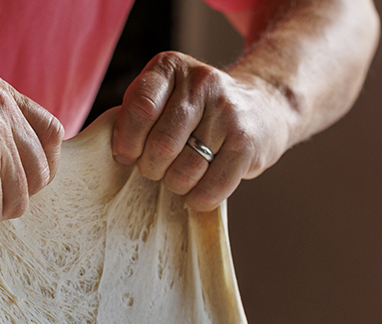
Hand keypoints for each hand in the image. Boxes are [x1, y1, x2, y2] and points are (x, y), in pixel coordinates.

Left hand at [111, 52, 295, 211]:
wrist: (263, 108)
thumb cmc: (199, 111)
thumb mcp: (166, 95)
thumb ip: (138, 114)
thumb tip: (118, 153)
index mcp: (171, 67)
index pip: (140, 109)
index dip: (127, 142)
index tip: (127, 156)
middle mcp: (202, 83)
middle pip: (161, 145)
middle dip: (151, 168)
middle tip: (157, 168)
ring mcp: (227, 112)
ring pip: (183, 171)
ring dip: (175, 185)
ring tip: (180, 176)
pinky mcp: (246, 143)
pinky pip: (210, 189)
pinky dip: (198, 199)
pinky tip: (199, 191)